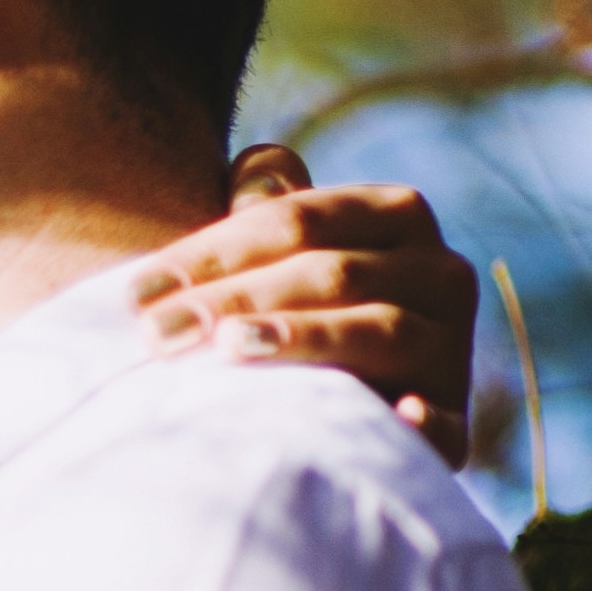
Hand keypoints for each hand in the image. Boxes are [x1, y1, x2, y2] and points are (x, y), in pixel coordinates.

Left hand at [132, 143, 480, 466]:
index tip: (138, 292)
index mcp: (398, 215)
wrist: (352, 419)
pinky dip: (421, 423)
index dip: (214, 251)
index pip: (300, 220)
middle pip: (330, 274)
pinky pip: (443, 423)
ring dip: (302, 339)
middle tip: (157, 334)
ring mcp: (449, 348)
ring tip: (230, 349)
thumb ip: (269, 214)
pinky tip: (394, 415)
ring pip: (378, 330)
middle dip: (234, 300)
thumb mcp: (283, 256)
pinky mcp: (453, 424)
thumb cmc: (295, 315)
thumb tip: (254, 166)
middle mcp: (440, 273)